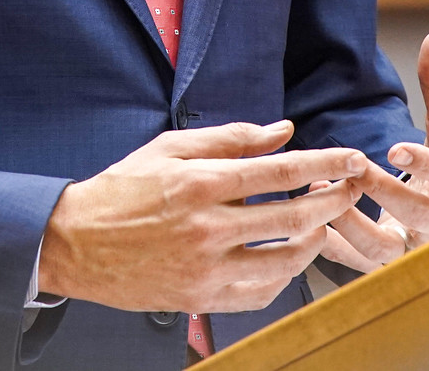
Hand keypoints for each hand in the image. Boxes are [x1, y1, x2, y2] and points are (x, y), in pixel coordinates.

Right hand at [37, 120, 367, 312]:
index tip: (352, 158)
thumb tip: (283, 131)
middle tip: (352, 189)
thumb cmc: (123, 188)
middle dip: (333, 201)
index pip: (280, 173)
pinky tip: (289, 258)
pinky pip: (258, 293)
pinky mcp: (199, 298)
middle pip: (293, 218)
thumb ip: (231, 138)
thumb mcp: (171, 148)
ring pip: (283, 261)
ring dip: (314, 241)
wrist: (75, 242)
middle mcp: (207, 227)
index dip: (325, 165)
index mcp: (201, 183)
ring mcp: (204, 267)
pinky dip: (283, 277)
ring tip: (323, 224)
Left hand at [320, 31, 428, 272]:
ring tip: (323, 188)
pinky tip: (312, 221)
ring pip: (385, 250)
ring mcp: (416, 249)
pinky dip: (335, 246)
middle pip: (417, 215)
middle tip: (352, 168)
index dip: (425, 165)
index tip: (395, 149)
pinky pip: (359, 266)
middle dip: (383, 193)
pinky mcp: (389, 267)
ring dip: (351, 222)